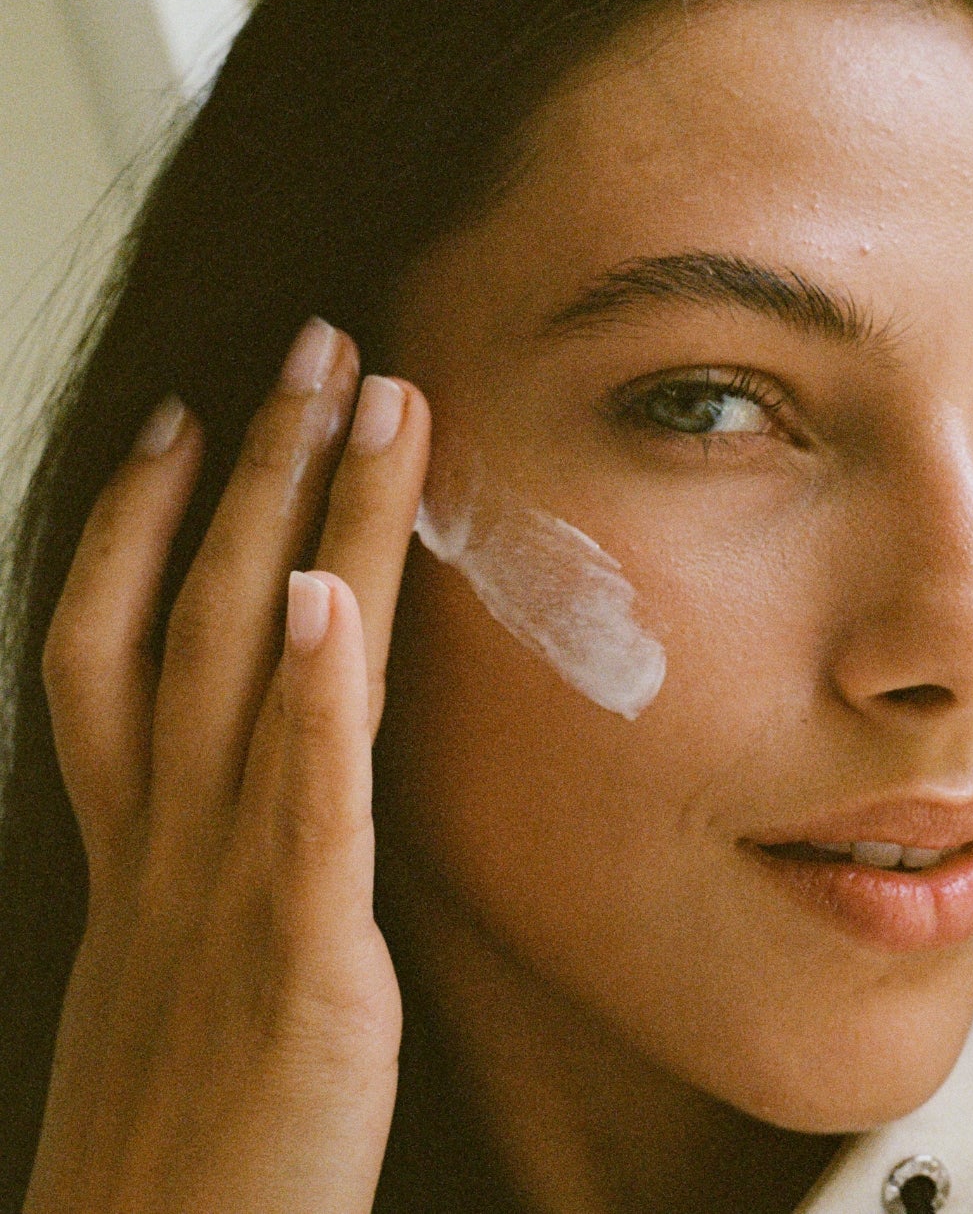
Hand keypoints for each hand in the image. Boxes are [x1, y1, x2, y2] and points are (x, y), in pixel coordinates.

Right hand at [25, 318, 428, 1213]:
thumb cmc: (184, 1139)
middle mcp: (163, 845)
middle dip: (251, 466)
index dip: (134, 518)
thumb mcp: (178, 969)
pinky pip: (301, 807)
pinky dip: (304, 698)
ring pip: (253, 664)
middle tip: (314, 341)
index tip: (181, 413)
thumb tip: (267, 769)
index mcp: (136, 849)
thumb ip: (218, 863)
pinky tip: (325, 597)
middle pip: (192, 610)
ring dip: (306, 520)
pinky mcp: (296, 964)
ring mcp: (221, 892)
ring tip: (361, 399)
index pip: (110, 643)